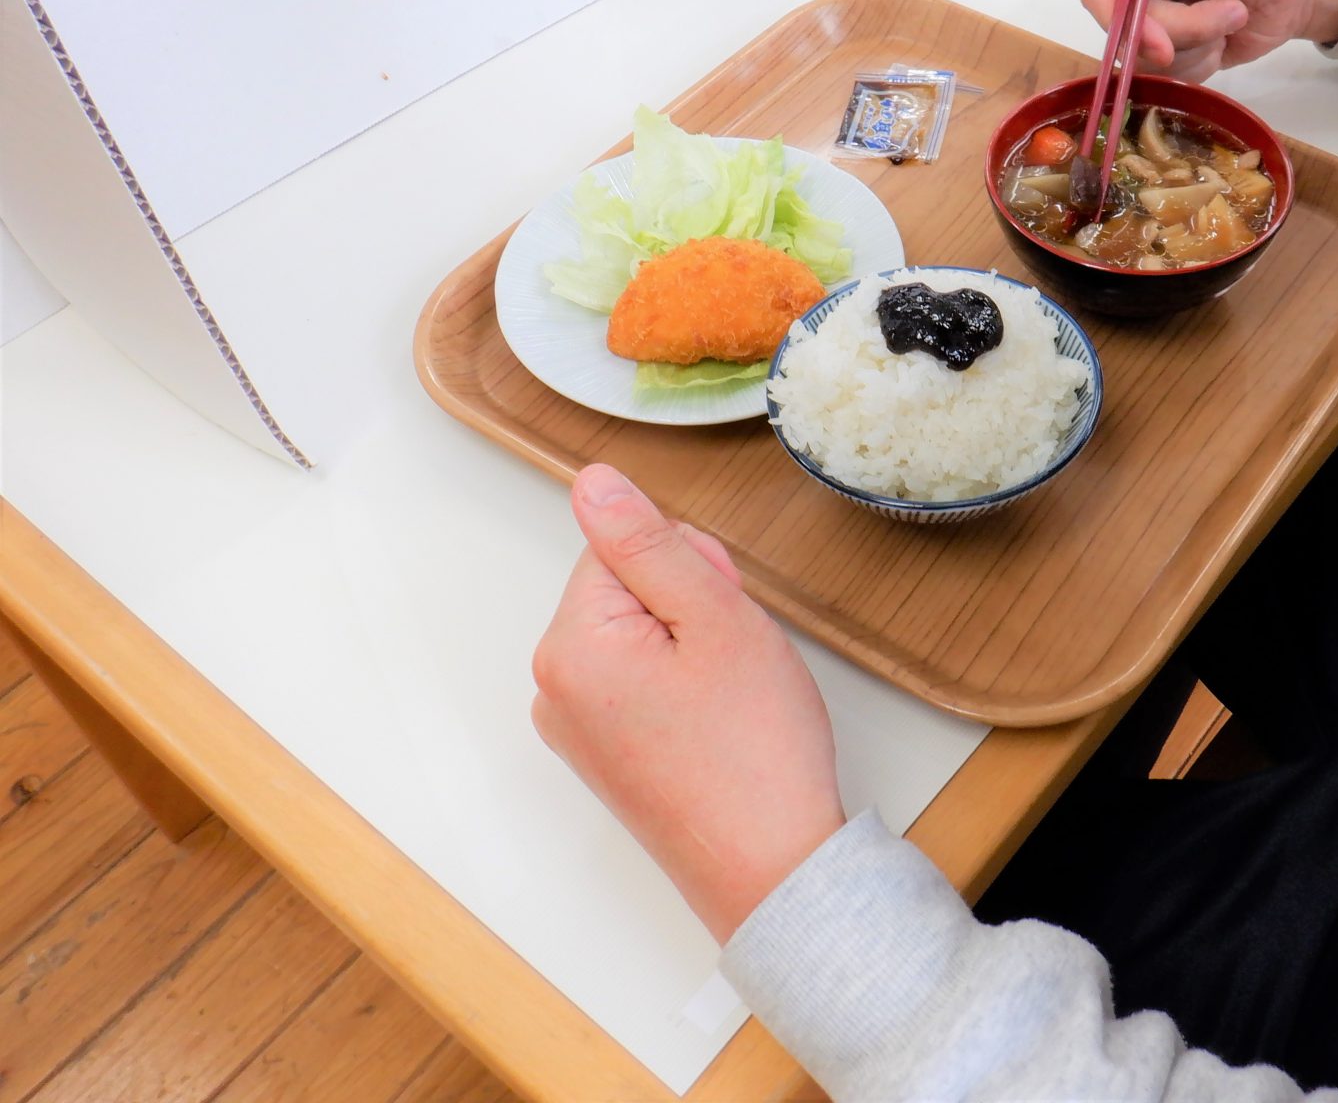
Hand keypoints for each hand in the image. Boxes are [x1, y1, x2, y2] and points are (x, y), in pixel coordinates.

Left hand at [531, 465, 845, 941]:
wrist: (770, 869)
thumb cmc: (754, 750)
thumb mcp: (715, 616)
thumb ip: (649, 541)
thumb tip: (593, 482)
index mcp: (569, 646)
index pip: (623, 547)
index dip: (690, 570)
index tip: (723, 619)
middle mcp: (554, 688)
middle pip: (625, 591)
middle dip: (688, 608)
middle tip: (735, 663)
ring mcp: (574, 730)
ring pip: (639, 637)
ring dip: (690, 648)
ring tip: (730, 700)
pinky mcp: (602, 759)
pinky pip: (640, 685)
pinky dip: (682, 691)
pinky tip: (718, 726)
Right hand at [1063, 0, 1337, 81]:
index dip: (1114, 9)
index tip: (1149, 30)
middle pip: (1121, 24)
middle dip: (1174, 29)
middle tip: (1223, 17)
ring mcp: (1157, 16)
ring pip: (1144, 54)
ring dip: (1197, 39)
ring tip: (1235, 12)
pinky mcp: (1178, 49)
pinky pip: (1169, 72)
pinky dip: (1202, 59)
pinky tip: (1228, 33)